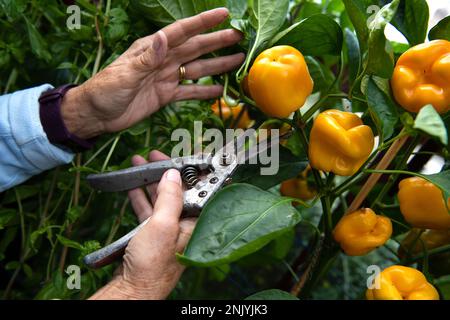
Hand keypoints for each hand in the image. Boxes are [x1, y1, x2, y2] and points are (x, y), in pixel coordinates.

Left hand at [61, 8, 244, 138]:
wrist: (96, 115)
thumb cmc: (105, 91)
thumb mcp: (124, 74)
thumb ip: (146, 58)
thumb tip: (162, 37)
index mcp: (152, 49)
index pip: (182, 32)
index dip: (203, 22)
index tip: (224, 14)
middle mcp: (162, 60)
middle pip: (195, 48)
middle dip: (218, 41)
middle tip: (240, 36)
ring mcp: (166, 77)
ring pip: (197, 69)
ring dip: (217, 65)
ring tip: (238, 60)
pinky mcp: (165, 95)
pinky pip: (189, 92)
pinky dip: (204, 92)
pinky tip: (219, 91)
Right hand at [90, 151, 195, 299]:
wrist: (133, 289)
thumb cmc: (152, 264)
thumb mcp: (163, 226)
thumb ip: (170, 198)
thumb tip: (174, 175)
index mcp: (194, 222)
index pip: (201, 190)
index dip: (195, 171)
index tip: (188, 154)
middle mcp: (184, 224)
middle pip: (179, 191)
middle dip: (167, 171)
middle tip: (155, 155)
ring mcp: (168, 229)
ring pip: (162, 198)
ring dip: (150, 180)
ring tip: (139, 163)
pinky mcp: (152, 234)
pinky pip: (148, 209)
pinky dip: (141, 196)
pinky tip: (132, 185)